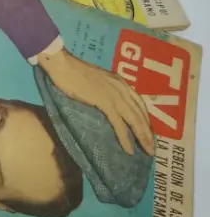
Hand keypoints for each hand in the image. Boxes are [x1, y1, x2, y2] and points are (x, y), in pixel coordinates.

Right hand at [39, 49, 154, 154]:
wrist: (63, 65)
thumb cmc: (73, 70)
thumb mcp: (96, 79)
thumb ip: (105, 88)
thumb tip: (105, 100)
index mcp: (120, 82)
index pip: (139, 103)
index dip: (145, 118)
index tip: (148, 131)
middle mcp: (122, 88)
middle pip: (140, 114)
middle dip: (148, 132)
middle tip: (152, 148)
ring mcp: (115, 96)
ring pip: (134, 120)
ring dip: (142, 137)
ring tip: (148, 152)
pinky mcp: (105, 103)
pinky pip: (119, 124)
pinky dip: (125, 138)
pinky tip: (128, 149)